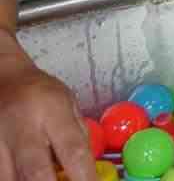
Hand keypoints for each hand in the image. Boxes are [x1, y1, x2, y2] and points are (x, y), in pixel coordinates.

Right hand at [0, 36, 96, 180]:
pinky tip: (27, 177)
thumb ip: (78, 135)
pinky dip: (14, 179)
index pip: (72, 150)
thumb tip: (89, 169)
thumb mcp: (68, 104)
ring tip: (48, 179)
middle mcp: (23, 127)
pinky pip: (0, 174)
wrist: (3, 79)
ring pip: (11, 179)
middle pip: (35, 172)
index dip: (84, 176)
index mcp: (52, 111)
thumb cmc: (40, 92)